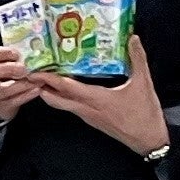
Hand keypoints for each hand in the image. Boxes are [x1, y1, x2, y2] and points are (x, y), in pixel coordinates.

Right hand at [0, 44, 43, 124]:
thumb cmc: (4, 78)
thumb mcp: (4, 66)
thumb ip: (13, 59)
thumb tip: (33, 50)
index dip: (0, 52)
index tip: (16, 53)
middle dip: (8, 68)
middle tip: (24, 68)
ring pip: (4, 89)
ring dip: (23, 83)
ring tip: (37, 79)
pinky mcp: (2, 107)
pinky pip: (15, 101)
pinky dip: (27, 95)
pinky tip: (38, 89)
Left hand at [34, 36, 171, 158]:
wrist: (148, 141)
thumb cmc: (144, 115)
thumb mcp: (143, 84)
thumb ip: (138, 59)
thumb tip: (133, 38)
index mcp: (96, 99)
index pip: (67, 88)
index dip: (49, 79)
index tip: (35, 70)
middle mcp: (87, 109)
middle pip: (56, 100)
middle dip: (42, 87)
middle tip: (31, 73)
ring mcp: (89, 117)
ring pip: (63, 105)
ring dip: (51, 93)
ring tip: (44, 78)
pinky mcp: (93, 120)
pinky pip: (72, 108)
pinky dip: (63, 98)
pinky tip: (65, 89)